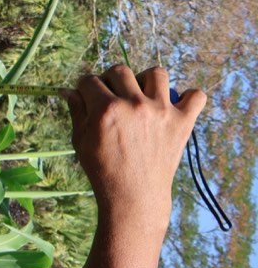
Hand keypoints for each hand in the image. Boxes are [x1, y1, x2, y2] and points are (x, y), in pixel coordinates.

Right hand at [64, 65, 205, 228]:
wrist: (134, 197)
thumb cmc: (103, 171)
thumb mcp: (81, 141)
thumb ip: (77, 112)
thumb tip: (70, 91)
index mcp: (105, 109)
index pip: (90, 80)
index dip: (85, 88)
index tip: (88, 97)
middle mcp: (134, 105)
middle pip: (120, 71)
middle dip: (110, 80)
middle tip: (112, 97)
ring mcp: (161, 111)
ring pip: (156, 74)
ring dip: (146, 81)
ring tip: (142, 97)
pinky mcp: (182, 122)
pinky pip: (196, 96)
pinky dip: (189, 97)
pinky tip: (174, 106)